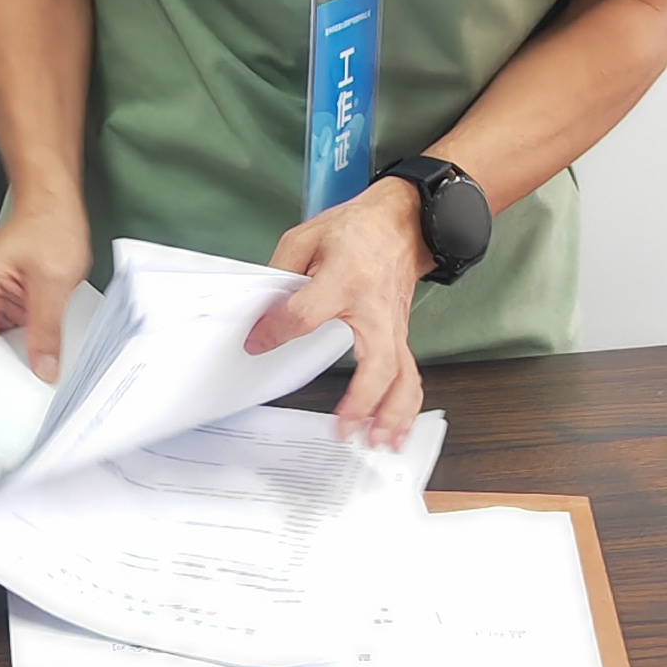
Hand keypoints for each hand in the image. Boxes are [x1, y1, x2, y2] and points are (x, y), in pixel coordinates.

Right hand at [0, 205, 92, 377]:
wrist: (58, 204)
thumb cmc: (48, 223)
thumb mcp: (51, 280)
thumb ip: (46, 328)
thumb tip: (42, 365)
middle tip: (14, 381)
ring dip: (10, 356)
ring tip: (31, 367)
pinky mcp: (12, 303)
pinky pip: (10, 334)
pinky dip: (23, 347)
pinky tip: (39, 354)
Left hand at [244, 180, 435, 442]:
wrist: (402, 223)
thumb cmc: (355, 229)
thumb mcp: (306, 237)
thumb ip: (282, 272)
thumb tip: (263, 313)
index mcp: (346, 278)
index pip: (307, 314)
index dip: (277, 331)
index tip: (256, 343)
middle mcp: (375, 308)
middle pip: (377, 363)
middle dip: (364, 401)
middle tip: (343, 430)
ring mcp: (394, 326)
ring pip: (403, 378)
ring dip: (392, 415)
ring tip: (375, 443)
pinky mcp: (401, 336)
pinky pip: (409, 376)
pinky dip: (406, 408)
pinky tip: (394, 432)